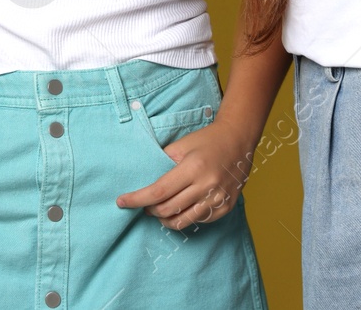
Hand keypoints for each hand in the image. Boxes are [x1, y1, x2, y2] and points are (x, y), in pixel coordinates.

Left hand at [114, 119, 255, 229]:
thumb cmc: (206, 140)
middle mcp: (207, 185)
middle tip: (144, 205)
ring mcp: (218, 199)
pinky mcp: (225, 208)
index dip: (137, 199)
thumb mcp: (181, 145)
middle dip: (150, 209)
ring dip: (165, 218)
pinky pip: (198, 221)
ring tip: (159, 210)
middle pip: (167, 209)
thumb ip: (162, 163)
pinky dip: (184, 218)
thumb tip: (142, 182)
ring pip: (182, 221)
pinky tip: (181, 208)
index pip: (158, 192)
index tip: (122, 202)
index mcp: (193, 168)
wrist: (238, 139)